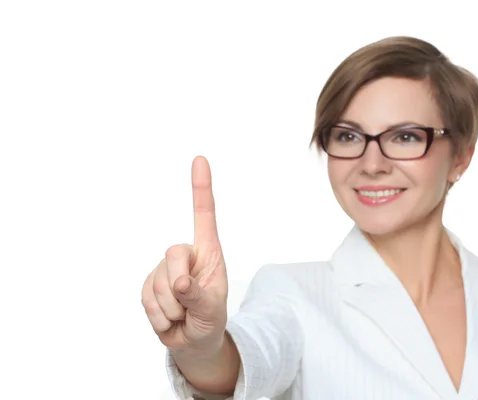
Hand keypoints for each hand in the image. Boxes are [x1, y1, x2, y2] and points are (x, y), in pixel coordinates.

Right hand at [142, 156, 227, 353]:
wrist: (193, 341)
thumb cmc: (210, 319)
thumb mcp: (212, 310)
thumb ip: (199, 296)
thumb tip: (179, 282)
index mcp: (209, 253)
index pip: (204, 216)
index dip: (201, 188)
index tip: (200, 159)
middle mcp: (186, 255)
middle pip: (173, 253)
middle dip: (178, 286)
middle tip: (189, 308)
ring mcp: (164, 269)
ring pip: (157, 282)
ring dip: (171, 308)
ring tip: (184, 315)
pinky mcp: (148, 285)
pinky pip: (146, 299)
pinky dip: (158, 316)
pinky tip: (170, 319)